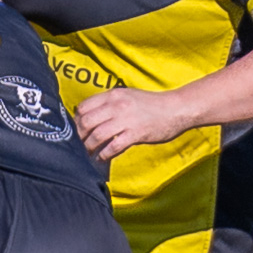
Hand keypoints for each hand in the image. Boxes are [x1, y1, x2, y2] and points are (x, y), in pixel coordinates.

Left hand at [75, 87, 192, 161]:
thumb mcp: (127, 96)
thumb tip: (90, 116)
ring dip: (89, 147)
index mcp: (113, 95)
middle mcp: (117, 105)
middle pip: (86, 121)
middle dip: (79, 136)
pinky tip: (102, 157)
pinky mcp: (136, 133)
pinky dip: (104, 154)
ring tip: (88, 153)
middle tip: (79, 144)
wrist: (176, 109)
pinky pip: (113, 146)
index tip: (77, 129)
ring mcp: (126, 119)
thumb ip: (109, 103)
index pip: (84, 106)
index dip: (76, 120)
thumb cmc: (151, 104)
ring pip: (97, 135)